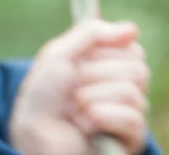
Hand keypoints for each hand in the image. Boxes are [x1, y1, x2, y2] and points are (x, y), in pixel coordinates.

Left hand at [8, 20, 149, 154]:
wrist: (32, 137)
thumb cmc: (43, 98)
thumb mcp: (58, 54)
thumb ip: (91, 34)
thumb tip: (132, 29)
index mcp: (108, 65)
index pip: (131, 47)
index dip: (102, 52)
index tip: (79, 62)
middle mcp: (123, 88)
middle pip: (136, 66)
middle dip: (93, 75)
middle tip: (72, 90)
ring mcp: (129, 114)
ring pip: (130, 89)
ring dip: (90, 97)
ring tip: (74, 110)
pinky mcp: (132, 139)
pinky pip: (131, 116)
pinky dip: (99, 116)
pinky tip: (84, 125)